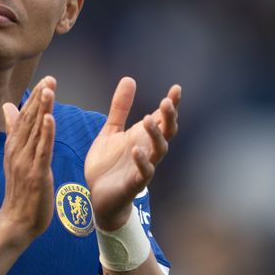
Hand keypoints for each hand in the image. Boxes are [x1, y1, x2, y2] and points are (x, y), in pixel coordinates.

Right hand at [0, 76, 56, 239]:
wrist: (16, 221)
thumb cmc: (20, 190)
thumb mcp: (15, 157)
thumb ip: (13, 131)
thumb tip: (8, 106)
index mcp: (14, 146)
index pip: (25, 117)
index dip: (35, 98)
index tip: (47, 79)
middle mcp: (17, 150)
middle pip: (29, 120)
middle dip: (41, 98)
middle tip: (51, 78)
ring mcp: (26, 162)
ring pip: (36, 131)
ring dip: (43, 109)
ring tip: (49, 89)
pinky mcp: (36, 174)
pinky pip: (42, 150)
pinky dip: (46, 133)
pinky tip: (50, 118)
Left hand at [85, 78, 179, 230]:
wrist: (98, 196)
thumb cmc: (108, 164)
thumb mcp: (111, 131)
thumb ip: (119, 108)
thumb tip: (129, 78)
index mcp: (143, 137)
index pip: (162, 118)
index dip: (171, 104)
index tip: (176, 88)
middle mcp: (147, 150)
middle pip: (167, 132)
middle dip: (169, 117)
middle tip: (167, 101)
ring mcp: (143, 167)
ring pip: (159, 151)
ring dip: (156, 135)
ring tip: (147, 119)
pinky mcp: (134, 184)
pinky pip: (143, 173)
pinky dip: (142, 162)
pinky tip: (136, 150)